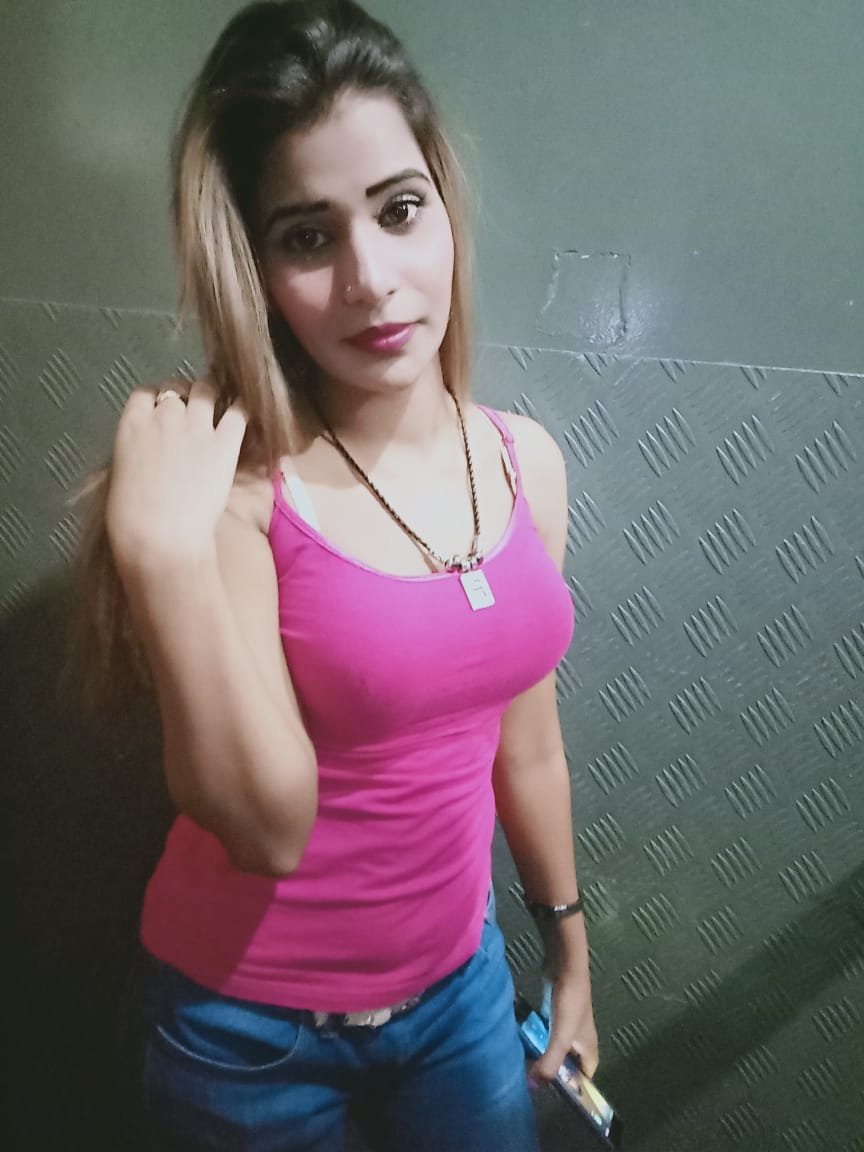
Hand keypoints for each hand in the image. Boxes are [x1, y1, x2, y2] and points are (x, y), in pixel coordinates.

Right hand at [105, 380, 247, 573]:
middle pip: (177, 388)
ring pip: (206, 390)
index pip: (146, 393)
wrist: (160, 539)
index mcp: (132, 424)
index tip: (165, 407)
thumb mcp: (121, 474)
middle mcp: (164, 417)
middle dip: (185, 395)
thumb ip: (135, 450)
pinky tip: (243, 412)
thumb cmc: (131, 519)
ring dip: (211, 395)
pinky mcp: (224, 444)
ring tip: (218, 405)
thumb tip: (147, 449)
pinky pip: (238, 412)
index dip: (158, 397)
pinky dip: (241, 408)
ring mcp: (196, 428)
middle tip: (194, 409)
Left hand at [528, 952, 598, 1084]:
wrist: (566, 965)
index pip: (586, 1076)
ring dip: (543, 1054)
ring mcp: (567, 1023)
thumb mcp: (561, 1037)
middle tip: (533, 1081)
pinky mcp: (554, 1011)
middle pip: (569, 1063)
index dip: (574, 1087)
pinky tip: (522, 1042)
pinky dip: (537, 1038)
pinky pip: (546, 1031)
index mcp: (589, 1047)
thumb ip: (549, 1062)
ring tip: (524, 1065)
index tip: (554, 1095)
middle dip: (554, 1072)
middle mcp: (580, 1038)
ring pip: (556, 1046)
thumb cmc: (569, 1003)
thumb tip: (533, 1086)